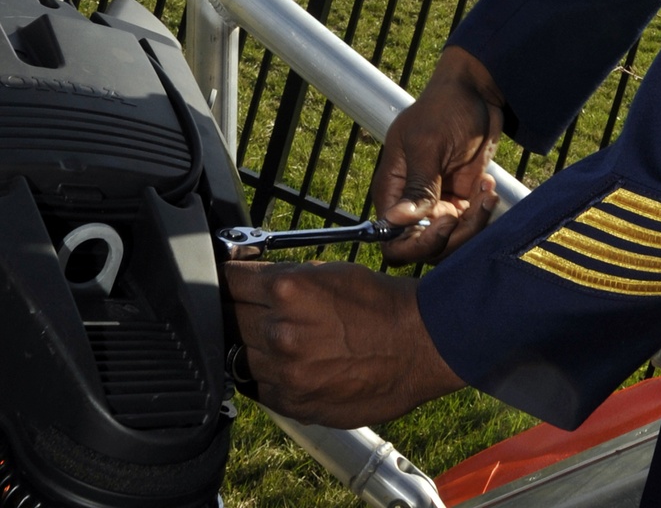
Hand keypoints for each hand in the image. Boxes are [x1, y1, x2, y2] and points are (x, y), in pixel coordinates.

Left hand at [224, 259, 462, 426]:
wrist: (418, 344)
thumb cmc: (378, 302)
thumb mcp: (328, 271)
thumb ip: (283, 277)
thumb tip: (248, 278)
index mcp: (287, 289)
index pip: (228, 280)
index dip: (226, 278)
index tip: (227, 281)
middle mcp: (279, 332)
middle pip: (227, 318)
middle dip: (235, 310)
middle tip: (248, 307)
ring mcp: (284, 373)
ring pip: (239, 355)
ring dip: (252, 345)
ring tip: (278, 337)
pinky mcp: (293, 404)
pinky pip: (259, 386)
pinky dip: (268, 374)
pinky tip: (291, 362)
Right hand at [373, 46, 504, 264]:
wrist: (477, 92)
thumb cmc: (445, 108)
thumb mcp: (430, 144)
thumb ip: (418, 185)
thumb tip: (394, 222)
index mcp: (393, 189)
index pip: (392, 240)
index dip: (417, 244)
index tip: (446, 220)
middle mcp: (412, 203)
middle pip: (424, 248)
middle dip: (453, 237)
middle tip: (473, 207)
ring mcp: (437, 203)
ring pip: (451, 242)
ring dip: (473, 225)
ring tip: (487, 192)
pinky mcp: (461, 200)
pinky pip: (469, 226)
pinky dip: (483, 212)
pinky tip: (488, 185)